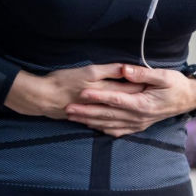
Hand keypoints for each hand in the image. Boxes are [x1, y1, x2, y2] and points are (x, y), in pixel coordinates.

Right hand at [3, 63, 143, 119]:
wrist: (40, 97)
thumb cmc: (63, 80)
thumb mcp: (89, 71)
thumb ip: (110, 71)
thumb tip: (127, 69)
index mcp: (104, 92)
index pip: (129, 90)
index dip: (142, 87)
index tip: (155, 85)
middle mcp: (101, 106)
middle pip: (125, 103)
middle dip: (139, 100)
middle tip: (155, 98)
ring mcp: (93, 114)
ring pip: (115, 116)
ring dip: (128, 113)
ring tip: (142, 112)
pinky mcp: (86, 119)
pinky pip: (103, 126)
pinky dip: (112, 125)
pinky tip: (119, 125)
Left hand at [63, 64, 195, 136]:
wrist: (189, 99)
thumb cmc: (177, 84)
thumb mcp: (164, 75)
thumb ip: (143, 74)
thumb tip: (125, 69)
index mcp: (144, 103)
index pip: (116, 100)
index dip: (99, 96)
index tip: (83, 92)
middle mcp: (139, 117)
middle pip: (108, 114)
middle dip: (86, 111)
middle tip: (68, 108)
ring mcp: (138, 123)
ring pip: (109, 124)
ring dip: (90, 121)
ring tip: (73, 116)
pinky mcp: (138, 126)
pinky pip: (117, 130)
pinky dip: (102, 128)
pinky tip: (91, 126)